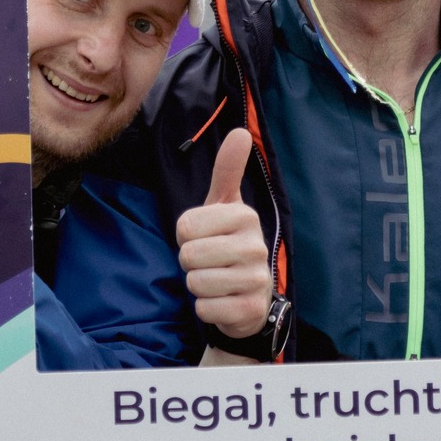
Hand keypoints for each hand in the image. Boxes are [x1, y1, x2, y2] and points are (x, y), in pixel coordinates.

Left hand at [176, 129, 270, 339]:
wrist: (251, 296)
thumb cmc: (230, 244)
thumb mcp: (226, 207)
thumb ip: (227, 171)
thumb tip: (240, 131)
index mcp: (245, 216)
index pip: (185, 227)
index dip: (186, 236)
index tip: (206, 238)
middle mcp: (255, 245)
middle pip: (188, 255)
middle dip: (191, 263)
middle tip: (210, 262)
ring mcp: (255, 278)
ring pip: (195, 282)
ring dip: (199, 286)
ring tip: (217, 281)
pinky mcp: (250, 309)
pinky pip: (204, 308)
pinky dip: (207, 308)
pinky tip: (224, 301)